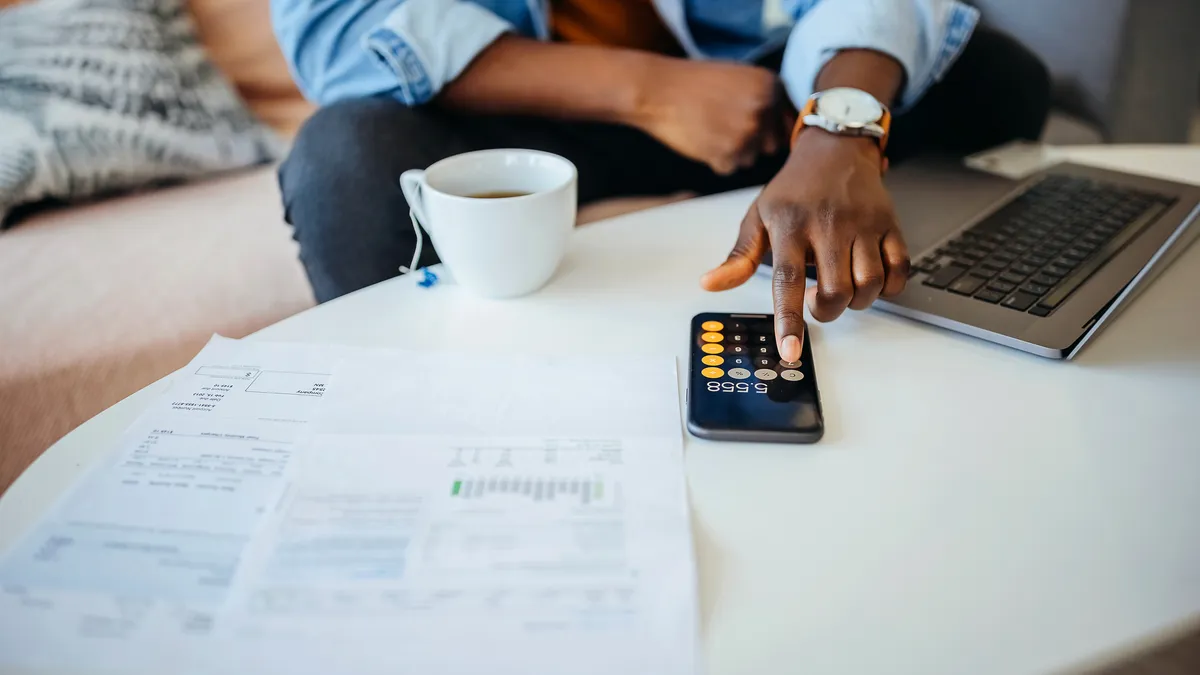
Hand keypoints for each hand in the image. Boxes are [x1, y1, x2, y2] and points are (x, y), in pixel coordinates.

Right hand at [632, 57, 792, 174]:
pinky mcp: (728, 154)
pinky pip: (730, 167)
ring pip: (750, 159)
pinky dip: (716, 160)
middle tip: (725, 127)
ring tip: (710, 129)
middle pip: (771, 145)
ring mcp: (747, 133)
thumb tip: (788, 130)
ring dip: (733, 152)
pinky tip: (701, 138)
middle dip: (753, 142)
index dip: (769, 127)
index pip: (787, 121)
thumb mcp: (740, 77)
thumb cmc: (695, 83)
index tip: (750, 125)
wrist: (658, 90)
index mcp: (771, 85)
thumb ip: (766, 99)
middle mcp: (764, 109)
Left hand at [700, 130, 909, 361]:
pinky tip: (871, 280)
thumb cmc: (794, 189)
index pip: (787, 281)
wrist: (836, 148)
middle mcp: (829, 224)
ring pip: (870, 284)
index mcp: (791, 225)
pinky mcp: (890, 224)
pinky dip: (889, 287)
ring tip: (842, 289)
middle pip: (835, 290)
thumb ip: (738, 257)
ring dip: (858, 302)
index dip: (788, 320)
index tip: (789, 351)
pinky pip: (900, 269)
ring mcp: (863, 224)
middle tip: (816, 302)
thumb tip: (710, 284)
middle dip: (826, 311)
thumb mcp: (758, 216)